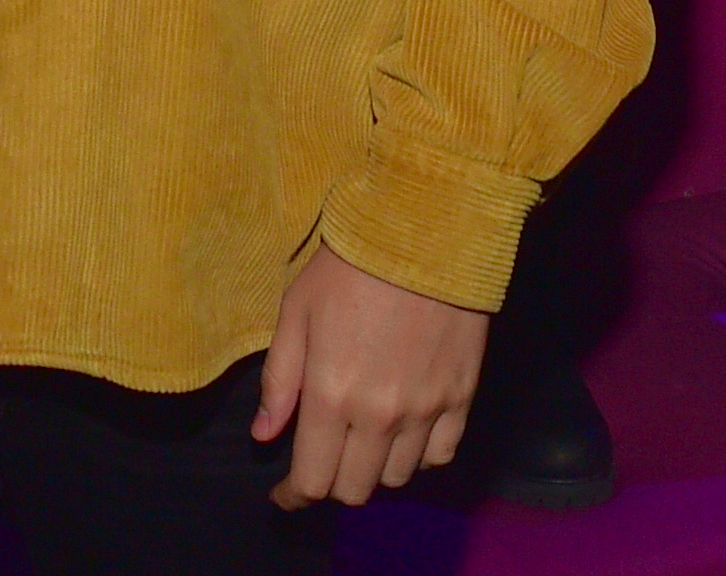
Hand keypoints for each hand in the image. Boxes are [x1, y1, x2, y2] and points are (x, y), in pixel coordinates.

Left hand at [253, 245, 487, 508]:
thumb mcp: (296, 310)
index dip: (294, 495)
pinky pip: (440, 456)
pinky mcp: (461, 397)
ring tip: (362, 439)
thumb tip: (264, 436)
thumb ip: (280, 380)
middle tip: (324, 455)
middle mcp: (380, 415)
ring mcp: (426, 410)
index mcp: (331, 394)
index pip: (313, 480)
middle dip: (331, 481)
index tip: (285, 494)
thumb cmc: (349, 264)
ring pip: (397, 478)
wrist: (425, 230)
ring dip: (374, 469)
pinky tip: (404, 433)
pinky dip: (418, 456)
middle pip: (355, 489)